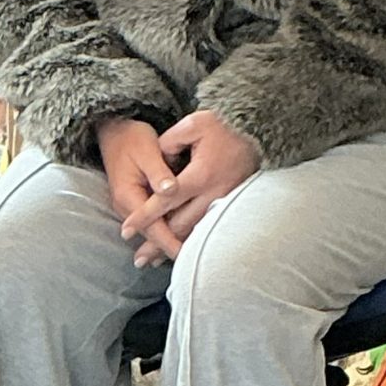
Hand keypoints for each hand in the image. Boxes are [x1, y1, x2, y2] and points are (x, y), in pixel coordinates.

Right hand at [97, 118, 181, 264]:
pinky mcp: (137, 201)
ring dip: (168, 242)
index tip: (186, 254)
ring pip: (152, 230)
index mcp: (128, 195)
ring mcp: (130, 205)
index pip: (152, 226)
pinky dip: (165, 230)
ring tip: (188, 257)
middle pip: (151, 234)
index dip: (170, 241)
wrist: (114, 131)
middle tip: (192, 263)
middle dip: (169, 249)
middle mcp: (126, 205)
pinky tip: (179, 237)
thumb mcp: (147, 149)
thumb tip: (171, 190)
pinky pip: (152, 221)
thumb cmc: (132, 137)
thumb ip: (159, 172)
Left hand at [120, 111, 260, 265]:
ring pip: (195, 231)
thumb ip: (170, 142)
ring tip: (155, 261)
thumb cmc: (224, 125)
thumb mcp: (194, 124)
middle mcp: (213, 194)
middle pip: (180, 224)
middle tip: (138, 259)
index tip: (126, 230)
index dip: (145, 216)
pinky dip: (192, 240)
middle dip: (157, 242)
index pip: (165, 200)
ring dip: (174, 247)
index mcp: (200, 175)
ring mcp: (225, 202)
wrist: (259, 132)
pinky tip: (181, 249)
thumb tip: (157, 163)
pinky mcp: (232, 206)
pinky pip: (209, 227)